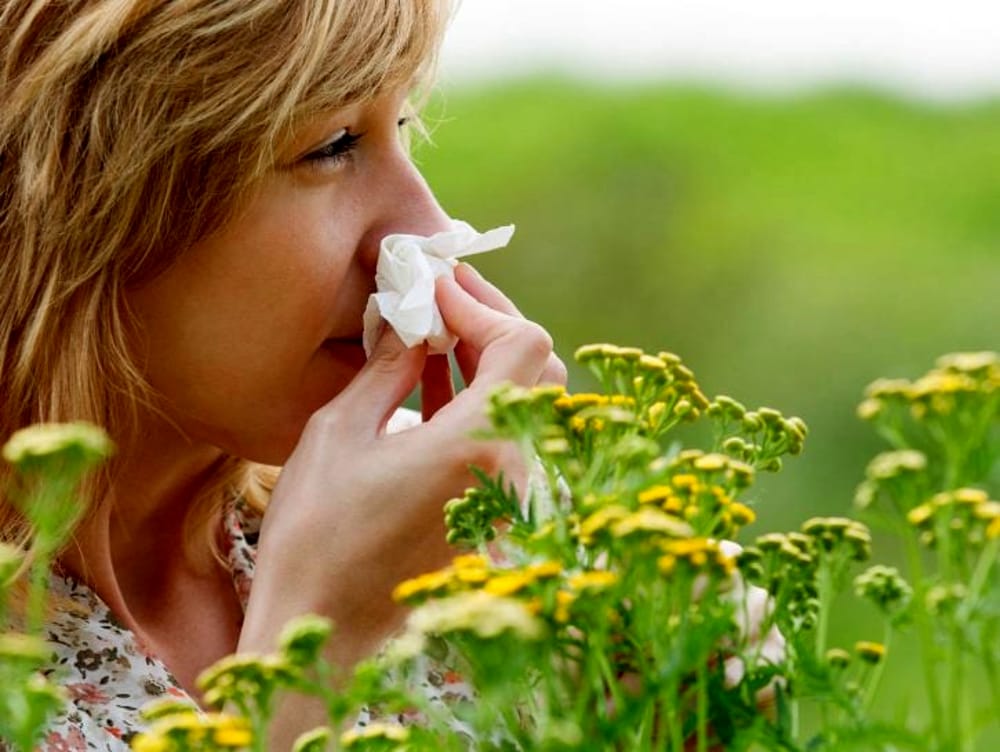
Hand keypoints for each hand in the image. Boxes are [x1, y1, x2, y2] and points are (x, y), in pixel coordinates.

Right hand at [240, 266, 564, 665]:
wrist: (324, 629)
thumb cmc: (317, 535)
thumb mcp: (340, 432)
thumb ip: (388, 368)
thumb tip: (411, 322)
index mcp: (478, 443)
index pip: (524, 344)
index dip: (483, 305)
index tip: (435, 288)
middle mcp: (511, 469)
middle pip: (535, 369)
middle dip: (489, 324)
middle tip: (440, 300)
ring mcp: (509, 495)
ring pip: (524, 402)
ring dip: (483, 360)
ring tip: (430, 333)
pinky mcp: (494, 512)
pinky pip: (505, 437)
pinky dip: (478, 401)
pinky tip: (432, 382)